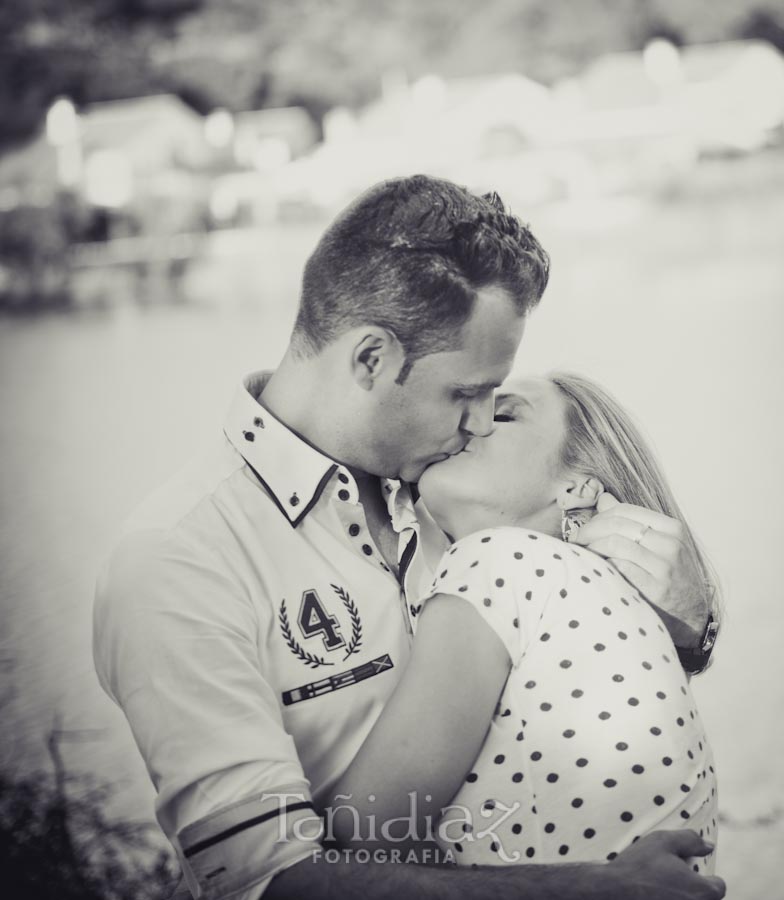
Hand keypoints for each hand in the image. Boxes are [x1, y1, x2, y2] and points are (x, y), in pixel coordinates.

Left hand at [572, 493, 708, 646]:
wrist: (693, 614)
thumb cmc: (669, 575)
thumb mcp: (659, 544)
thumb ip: (632, 521)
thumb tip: (604, 499)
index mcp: (672, 528)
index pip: (625, 510)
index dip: (598, 516)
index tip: (584, 527)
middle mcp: (671, 545)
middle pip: (617, 525)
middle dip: (589, 530)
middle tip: (575, 539)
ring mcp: (664, 567)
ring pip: (615, 544)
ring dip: (591, 547)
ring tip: (581, 553)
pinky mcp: (655, 589)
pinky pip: (619, 567)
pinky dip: (602, 564)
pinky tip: (595, 568)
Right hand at [606, 830, 724, 898]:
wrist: (612, 892)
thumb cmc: (639, 866)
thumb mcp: (663, 841)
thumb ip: (690, 841)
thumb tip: (709, 846)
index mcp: (702, 891)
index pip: (718, 886)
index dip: (706, 876)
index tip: (689, 871)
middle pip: (705, 899)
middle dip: (694, 889)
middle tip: (672, 879)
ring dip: (681, 896)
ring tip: (662, 889)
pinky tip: (654, 896)